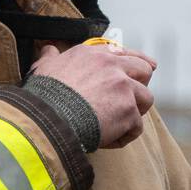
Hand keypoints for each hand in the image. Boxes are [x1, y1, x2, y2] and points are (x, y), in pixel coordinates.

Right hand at [28, 43, 156, 148]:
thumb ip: (51, 57)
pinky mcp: (129, 111)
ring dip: (135, 112)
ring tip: (118, 123)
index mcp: (94, 55)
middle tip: (133, 99)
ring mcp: (124, 87)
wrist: (48, 117)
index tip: (140, 69)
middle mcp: (113, 66)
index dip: (133, 61)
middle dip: (142, 84)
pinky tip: (109, 140)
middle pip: (144, 70)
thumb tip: (48, 50)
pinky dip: (125, 136)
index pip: (123, 53)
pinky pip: (137, 126)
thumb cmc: (44, 95)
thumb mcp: (44, 67)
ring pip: (146, 98)